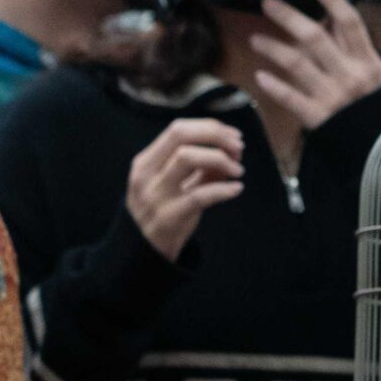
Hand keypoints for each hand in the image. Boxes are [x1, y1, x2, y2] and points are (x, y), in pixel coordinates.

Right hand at [125, 118, 244, 259]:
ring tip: (238, 171)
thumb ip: (200, 166)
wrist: (142, 253)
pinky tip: (236, 189)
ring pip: (187, 158)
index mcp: (146, 161)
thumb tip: (232, 150)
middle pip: (181, 135)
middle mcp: (146, 174)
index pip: (178, 129)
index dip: (210, 128)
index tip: (233, 137)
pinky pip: (200, 195)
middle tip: (239, 148)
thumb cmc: (162, 212)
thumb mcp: (173, 184)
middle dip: (216, 136)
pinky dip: (223, 189)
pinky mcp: (168, 217)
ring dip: (220, 159)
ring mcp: (155, 195)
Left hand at [248, 0, 380, 128]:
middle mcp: (350, 75)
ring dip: (273, 48)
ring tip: (255, 40)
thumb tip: (329, 15)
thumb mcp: (372, 74)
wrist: (378, 150)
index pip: (350, 22)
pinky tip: (259, 76)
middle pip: (315, 38)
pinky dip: (275, 86)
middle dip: (288, 17)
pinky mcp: (318, 118)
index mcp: (367, 61)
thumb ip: (351, 47)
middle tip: (267, 3)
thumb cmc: (372, 107)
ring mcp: (333, 96)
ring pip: (297, 64)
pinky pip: (291, 98)